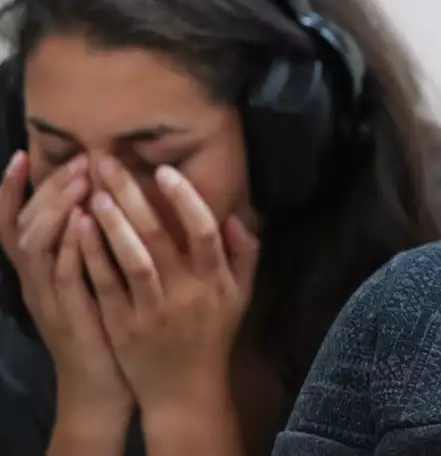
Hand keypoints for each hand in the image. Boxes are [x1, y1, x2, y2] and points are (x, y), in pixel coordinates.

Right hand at [0, 152, 133, 425]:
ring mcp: (48, 299)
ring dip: (56, 210)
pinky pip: (63, 276)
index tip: (23, 154)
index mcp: (39, 273)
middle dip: (47, 189)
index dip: (10, 192)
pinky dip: (70, 246)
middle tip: (78, 159)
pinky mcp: (69, 315)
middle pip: (25, 226)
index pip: (12, 225)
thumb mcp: (93, 279)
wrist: (104, 388)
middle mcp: (35, 282)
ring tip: (79, 180)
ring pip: (38, 246)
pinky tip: (83, 221)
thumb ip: (91, 244)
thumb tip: (104, 198)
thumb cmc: (106, 327)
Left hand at [76, 156, 258, 416]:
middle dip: (133, 196)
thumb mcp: (242, 294)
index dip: (185, 199)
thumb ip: (245, 253)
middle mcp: (185, 293)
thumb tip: (236, 215)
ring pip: (131, 260)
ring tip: (95, 193)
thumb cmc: (214, 335)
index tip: (164, 171)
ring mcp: (151, 311)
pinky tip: (80, 231)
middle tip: (109, 163)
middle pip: (159, 236)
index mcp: (215, 281)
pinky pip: (106, 286)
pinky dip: (93, 257)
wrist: (185, 391)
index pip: (203, 231)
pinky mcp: (123, 327)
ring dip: (113, 224)